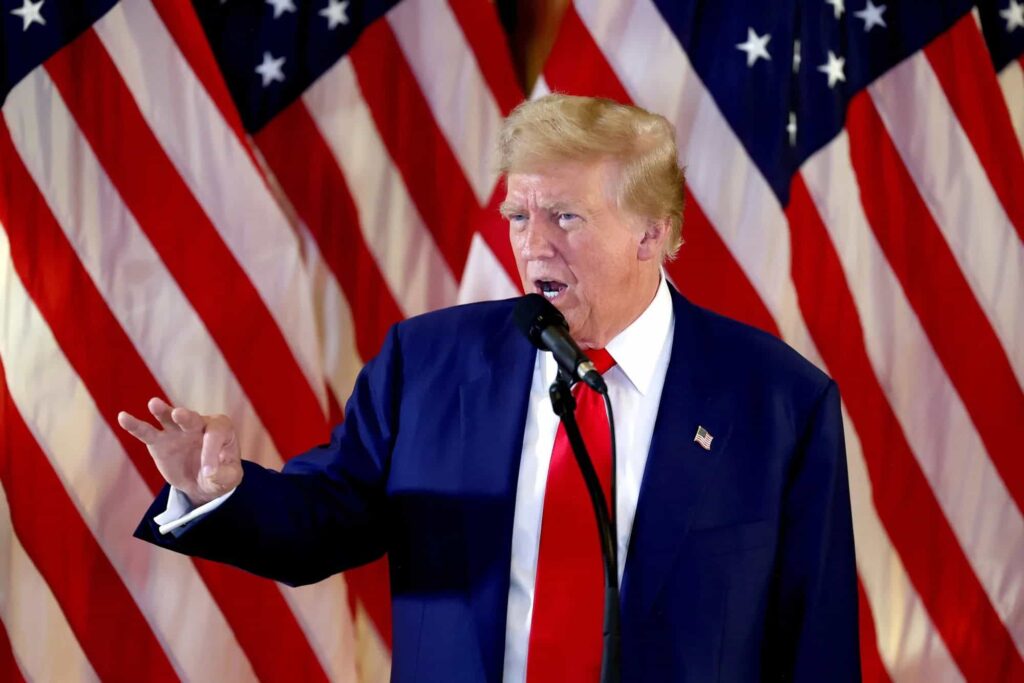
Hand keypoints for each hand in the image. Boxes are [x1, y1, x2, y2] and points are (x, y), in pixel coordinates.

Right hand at [117, 398, 242, 505]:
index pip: (215, 435)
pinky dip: (135, 425)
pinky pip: (146, 432)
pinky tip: (123, 417)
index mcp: (221, 429)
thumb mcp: (230, 479)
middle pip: (193, 419)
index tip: (209, 473)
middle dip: (186, 417)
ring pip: (168, 418)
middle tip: (180, 414)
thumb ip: (224, 475)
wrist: (201, 483)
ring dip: (162, 411)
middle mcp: (199, 424)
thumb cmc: (220, 475)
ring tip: (154, 404)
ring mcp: (177, 431)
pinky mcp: (159, 441)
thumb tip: (210, 472)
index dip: (211, 453)